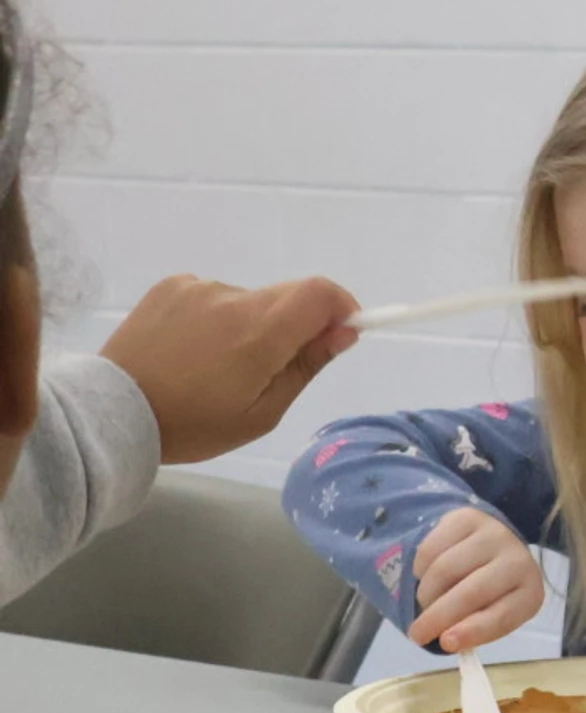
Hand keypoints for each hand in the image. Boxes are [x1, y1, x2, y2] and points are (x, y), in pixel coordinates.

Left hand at [101, 274, 357, 462]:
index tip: (340, 332)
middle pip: (288, 295)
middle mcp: (232, 299)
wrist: (112, 413)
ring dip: (250, 324)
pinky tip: (190, 350)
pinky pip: (214, 297)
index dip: (341, 307)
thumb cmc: (194, 425)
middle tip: (270, 366)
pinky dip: (216, 318)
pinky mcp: (171, 286)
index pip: (321, 293)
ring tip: (216, 365)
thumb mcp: (262, 413)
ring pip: (249, 300)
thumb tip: (345, 331)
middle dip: (294, 324)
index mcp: (259, 333)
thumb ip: (306, 366)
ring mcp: (198, 288)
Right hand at [407, 506, 543, 650]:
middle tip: (416, 635)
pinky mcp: (467, 518)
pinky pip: (430, 549)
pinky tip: (427, 576)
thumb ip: (474, 629)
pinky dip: (420, 570)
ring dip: (427, 594)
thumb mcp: (491, 613)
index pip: (503, 616)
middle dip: (437, 618)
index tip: (445, 643)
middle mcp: (518, 561)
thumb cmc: (491, 590)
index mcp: (530, 593)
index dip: (473, 631)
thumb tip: (445, 640)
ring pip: (444, 570)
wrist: (491, 544)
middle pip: (471, 593)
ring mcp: (493, 535)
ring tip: (427, 603)